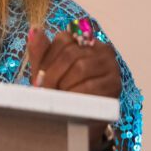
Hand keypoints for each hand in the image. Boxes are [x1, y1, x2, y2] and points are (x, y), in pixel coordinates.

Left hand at [26, 26, 121, 146]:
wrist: (80, 121)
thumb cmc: (62, 91)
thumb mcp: (47, 71)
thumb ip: (40, 51)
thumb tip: (35, 30)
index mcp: (83, 40)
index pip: (63, 40)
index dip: (47, 60)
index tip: (39, 79)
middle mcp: (101, 49)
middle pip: (70, 54)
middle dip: (53, 75)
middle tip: (44, 91)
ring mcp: (110, 66)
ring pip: (80, 68)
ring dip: (64, 85)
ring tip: (57, 97)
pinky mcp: (115, 84)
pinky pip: (91, 86)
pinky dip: (76, 95)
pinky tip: (71, 103)